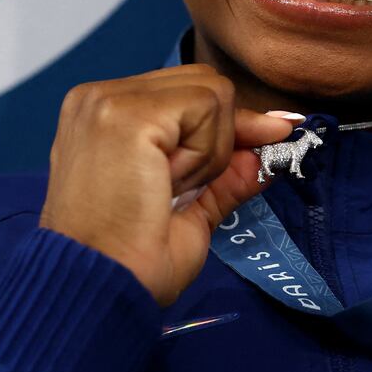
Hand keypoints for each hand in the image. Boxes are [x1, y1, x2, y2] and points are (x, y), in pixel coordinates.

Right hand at [40, 63, 297, 305]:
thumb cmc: (129, 262)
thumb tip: (272, 147)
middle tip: (179, 188)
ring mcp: (109, 100)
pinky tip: (167, 184)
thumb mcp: (189, 209)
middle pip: (204, 83)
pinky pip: (207, 109)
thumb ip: (226, 172)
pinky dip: (204, 154)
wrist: (101, 289)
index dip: (226, 125)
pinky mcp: (128, 113)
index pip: (187, 93)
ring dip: (209, 150)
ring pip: (211, 93)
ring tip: (166, 189)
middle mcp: (98, 97)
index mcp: (103, 116)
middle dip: (217, 138)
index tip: (268, 140)